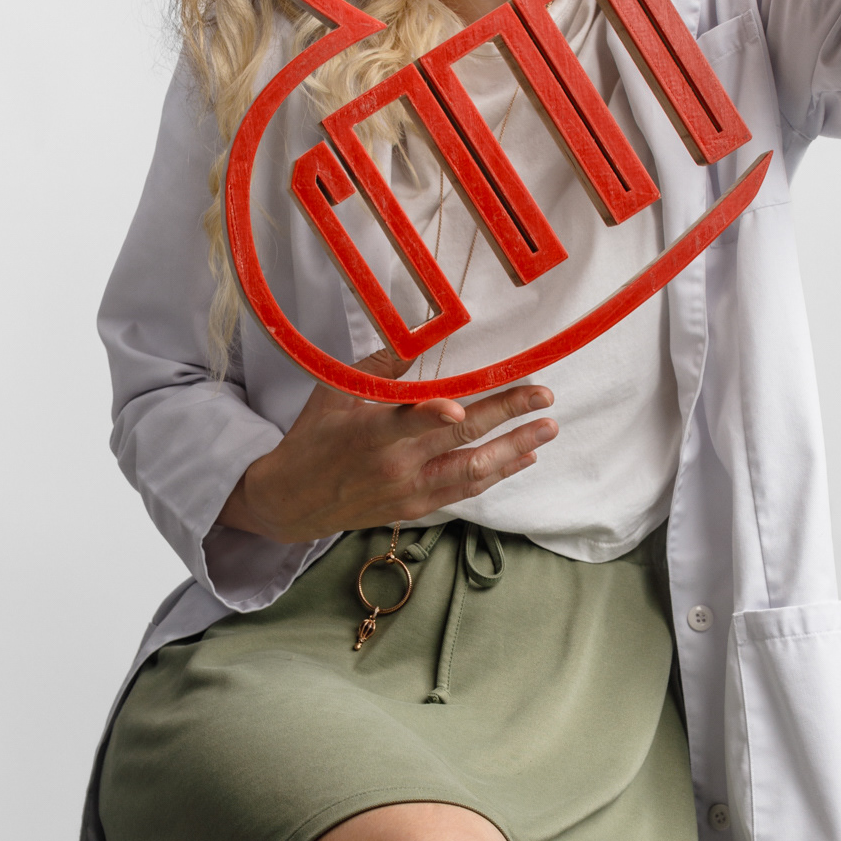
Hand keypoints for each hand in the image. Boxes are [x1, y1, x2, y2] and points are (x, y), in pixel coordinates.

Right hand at [217, 349, 557, 543]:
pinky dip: (497, 473)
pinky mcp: (417, 508)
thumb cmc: (314, 438)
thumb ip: (382, 366)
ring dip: (515, 449)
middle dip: (508, 417)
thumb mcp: (336, 393)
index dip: (434, 415)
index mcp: (371, 434)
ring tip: (547, 429)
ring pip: (474, 471)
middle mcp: (396, 466)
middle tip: (544, 396)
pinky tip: (523, 457)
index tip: (461, 406)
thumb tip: (421, 331)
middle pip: (461, 441)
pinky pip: (466, 491)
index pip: (408, 421)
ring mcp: (411, 491)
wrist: (293, 501)